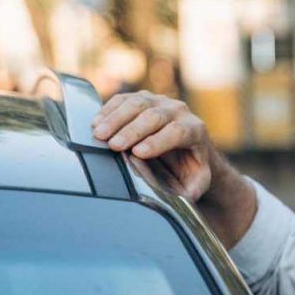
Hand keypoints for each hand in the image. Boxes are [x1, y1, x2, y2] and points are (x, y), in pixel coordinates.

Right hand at [91, 90, 211, 201]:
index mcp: (194, 130)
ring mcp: (160, 101)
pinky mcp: (143, 98)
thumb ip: (193, 189)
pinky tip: (97, 123)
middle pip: (154, 116)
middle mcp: (179, 111)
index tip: (138, 153)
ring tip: (99, 134)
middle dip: (132, 131)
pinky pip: (124, 100)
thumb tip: (184, 196)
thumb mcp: (197, 181)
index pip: (177, 132)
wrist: (188, 146)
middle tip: (113, 145)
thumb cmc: (191, 166)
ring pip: (137, 103)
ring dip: (116, 119)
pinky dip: (109, 110)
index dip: (157, 142)